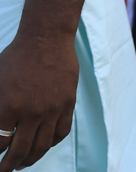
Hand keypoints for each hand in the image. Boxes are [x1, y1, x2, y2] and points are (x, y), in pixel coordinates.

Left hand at [0, 0, 87, 171]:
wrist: (46, 39)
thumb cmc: (15, 57)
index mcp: (8, 106)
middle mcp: (31, 111)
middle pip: (19, 150)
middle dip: (8, 165)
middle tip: (4, 170)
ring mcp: (52, 108)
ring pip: (41, 146)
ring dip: (30, 159)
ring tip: (23, 164)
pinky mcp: (67, 103)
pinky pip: (60, 132)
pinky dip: (51, 144)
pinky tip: (43, 146)